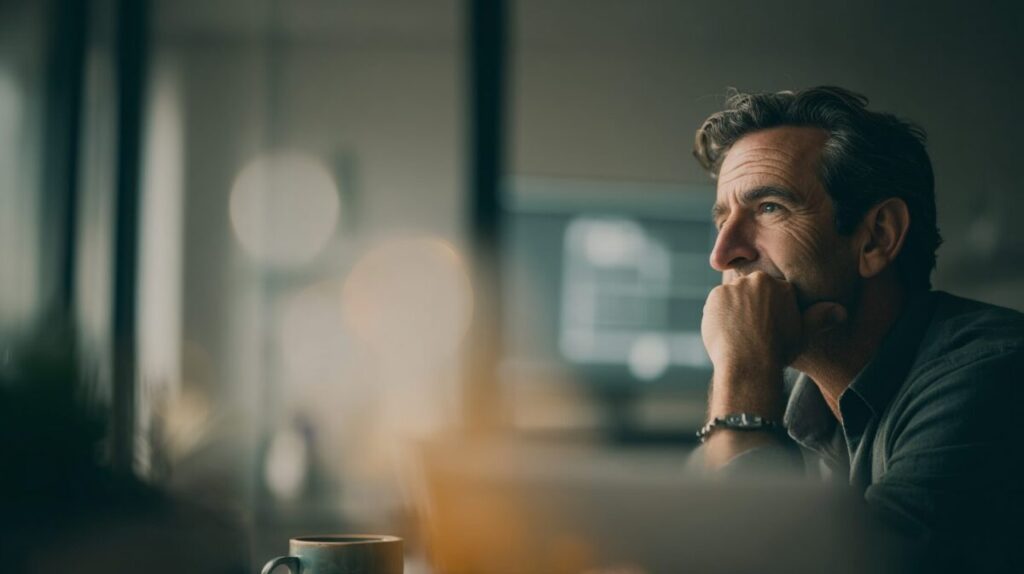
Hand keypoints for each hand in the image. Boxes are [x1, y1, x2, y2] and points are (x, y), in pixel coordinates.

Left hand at [701, 271, 845, 417]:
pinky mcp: (715, 297)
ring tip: (739, 333)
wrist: (749, 364)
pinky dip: (719, 314)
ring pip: (733, 296)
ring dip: (734, 310)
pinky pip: (717, 303)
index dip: (769, 310)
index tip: (767, 326)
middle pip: (751, 290)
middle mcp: (755, 280)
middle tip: (752, 330)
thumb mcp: (803, 334)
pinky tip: (727, 331)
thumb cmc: (778, 350)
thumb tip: (841, 311)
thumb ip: (820, 318)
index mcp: (779, 285)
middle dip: (751, 306)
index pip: (771, 292)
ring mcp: (733, 287)